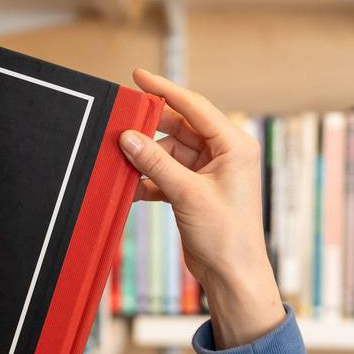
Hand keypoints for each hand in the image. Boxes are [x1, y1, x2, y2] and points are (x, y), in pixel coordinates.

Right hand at [120, 68, 285, 348]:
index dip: (165, 90)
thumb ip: (156, 163)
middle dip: (149, 129)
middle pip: (179, 128)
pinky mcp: (194, 192)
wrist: (232, 277)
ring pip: (168, 153)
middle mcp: (224, 155)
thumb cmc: (226, 236)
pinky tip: (127, 186)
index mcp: (234, 146)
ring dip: (145, 159)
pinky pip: (165, 175)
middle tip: (118, 122)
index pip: (195, 107)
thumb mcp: (187, 195)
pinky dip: (148, 180)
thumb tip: (127, 137)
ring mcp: (209, 173)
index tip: (138, 76)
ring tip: (118, 161)